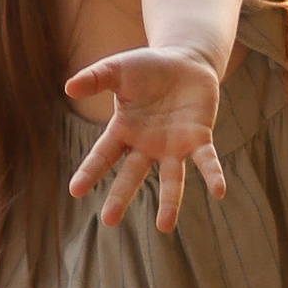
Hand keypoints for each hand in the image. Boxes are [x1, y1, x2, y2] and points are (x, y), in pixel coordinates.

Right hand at [65, 49, 226, 233]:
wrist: (185, 61)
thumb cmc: (147, 68)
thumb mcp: (116, 69)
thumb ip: (94, 78)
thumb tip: (68, 88)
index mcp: (124, 130)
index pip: (103, 155)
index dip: (90, 171)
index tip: (75, 190)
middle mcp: (147, 145)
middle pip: (132, 175)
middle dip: (121, 196)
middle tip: (108, 221)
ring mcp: (174, 145)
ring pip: (171, 179)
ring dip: (170, 202)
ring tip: (165, 227)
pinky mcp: (199, 138)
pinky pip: (206, 160)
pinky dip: (212, 175)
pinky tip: (219, 191)